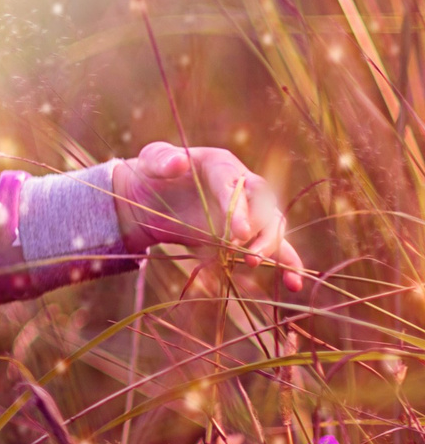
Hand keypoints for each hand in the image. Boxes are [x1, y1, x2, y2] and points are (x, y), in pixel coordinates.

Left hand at [111, 141, 305, 294]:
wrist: (151, 199)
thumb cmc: (153, 174)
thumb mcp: (151, 162)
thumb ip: (160, 159)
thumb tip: (178, 162)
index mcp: (223, 165)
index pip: (239, 187)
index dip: (241, 210)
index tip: (237, 233)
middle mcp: (243, 187)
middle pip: (265, 207)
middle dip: (259, 232)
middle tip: (245, 255)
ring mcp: (247, 212)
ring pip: (272, 227)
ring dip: (271, 247)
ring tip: (253, 264)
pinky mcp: (245, 235)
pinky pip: (274, 247)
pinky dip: (286, 264)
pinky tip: (293, 284)